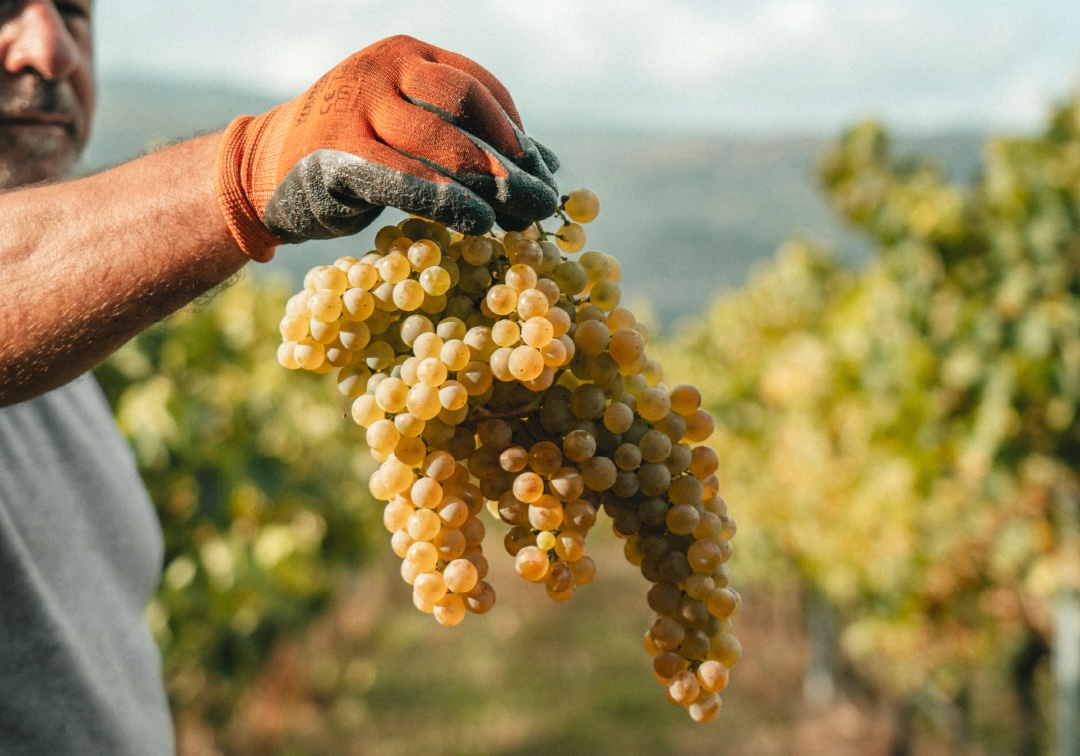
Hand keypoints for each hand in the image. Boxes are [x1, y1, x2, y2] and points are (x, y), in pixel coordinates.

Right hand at [215, 35, 559, 260]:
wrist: (265, 167)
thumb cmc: (353, 148)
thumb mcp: (406, 126)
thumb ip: (465, 137)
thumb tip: (548, 167)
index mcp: (406, 55)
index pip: (479, 86)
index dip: (517, 132)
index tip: (543, 172)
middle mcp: (383, 71)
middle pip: (466, 107)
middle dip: (511, 157)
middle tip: (545, 199)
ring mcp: (357, 109)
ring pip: (440, 143)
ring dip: (490, 183)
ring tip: (525, 217)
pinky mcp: (337, 155)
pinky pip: (403, 179)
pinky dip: (446, 201)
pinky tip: (478, 224)